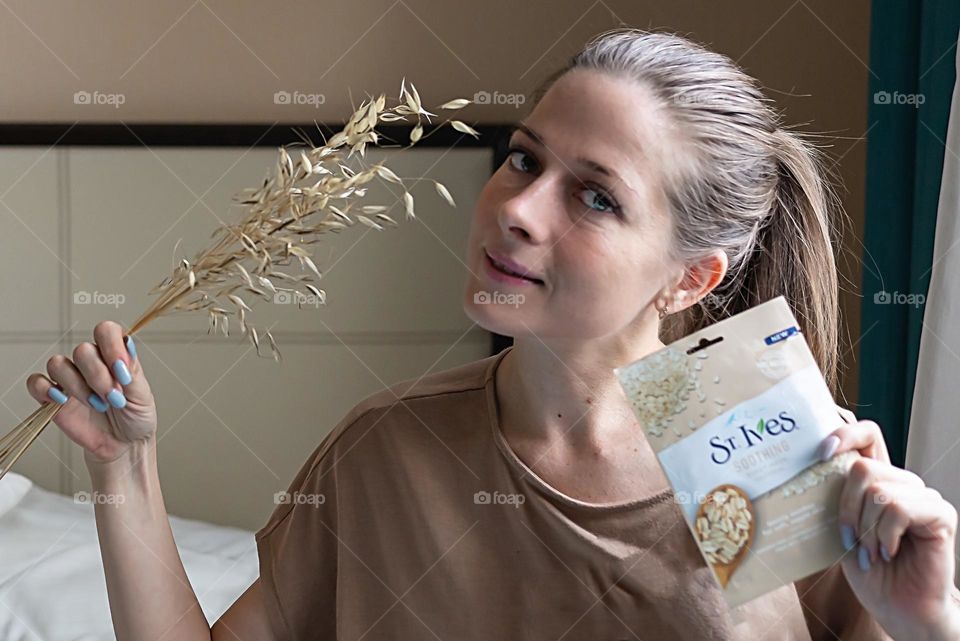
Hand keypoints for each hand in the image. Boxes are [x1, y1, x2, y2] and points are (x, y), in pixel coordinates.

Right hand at [25, 321, 156, 466]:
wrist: (124, 444)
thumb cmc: (136, 416)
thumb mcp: (142, 394)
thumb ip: (132, 370)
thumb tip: (128, 344)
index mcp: (114, 355)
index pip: (106, 331)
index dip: (112, 346)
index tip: (122, 371)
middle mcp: (91, 362)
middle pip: (82, 350)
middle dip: (99, 377)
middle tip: (114, 398)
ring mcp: (70, 378)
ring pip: (58, 364)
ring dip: (78, 387)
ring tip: (97, 405)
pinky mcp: (52, 397)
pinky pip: (36, 382)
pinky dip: (46, 389)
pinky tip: (64, 402)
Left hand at [822, 411, 959, 640]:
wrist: (899, 608)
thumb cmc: (868, 570)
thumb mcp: (839, 530)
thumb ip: (831, 500)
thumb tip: (799, 473)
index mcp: (877, 479)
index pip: (865, 434)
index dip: (844, 433)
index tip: (821, 451)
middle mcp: (901, 481)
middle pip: (862, 466)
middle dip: (846, 507)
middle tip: (849, 538)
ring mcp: (922, 495)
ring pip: (878, 490)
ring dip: (865, 528)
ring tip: (871, 551)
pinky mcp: (940, 513)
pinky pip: (897, 508)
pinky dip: (884, 535)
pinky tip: (888, 552)